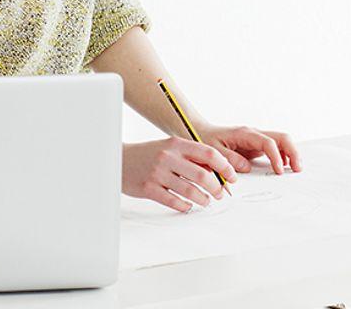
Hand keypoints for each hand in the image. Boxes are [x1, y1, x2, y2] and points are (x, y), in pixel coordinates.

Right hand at [122, 137, 238, 212]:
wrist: (119, 159)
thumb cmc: (148, 154)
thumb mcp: (169, 147)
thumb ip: (189, 155)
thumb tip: (215, 171)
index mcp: (176, 144)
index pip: (208, 154)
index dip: (225, 166)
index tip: (232, 176)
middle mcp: (168, 157)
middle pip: (203, 175)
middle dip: (217, 187)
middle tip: (220, 193)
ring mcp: (158, 173)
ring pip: (191, 191)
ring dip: (203, 199)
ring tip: (206, 201)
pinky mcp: (149, 188)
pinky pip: (174, 201)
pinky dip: (185, 206)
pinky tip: (188, 205)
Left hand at [197, 124, 301, 174]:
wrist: (201, 133)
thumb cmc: (206, 140)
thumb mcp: (213, 151)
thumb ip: (228, 159)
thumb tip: (246, 168)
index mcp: (245, 134)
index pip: (268, 142)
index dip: (276, 156)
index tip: (279, 171)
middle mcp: (254, 134)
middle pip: (281, 137)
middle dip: (293, 152)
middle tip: (298, 169)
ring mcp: (256, 139)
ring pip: (281, 142)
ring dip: (291, 154)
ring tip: (295, 170)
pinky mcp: (256, 146)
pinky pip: (275, 148)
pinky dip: (283, 156)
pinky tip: (284, 168)